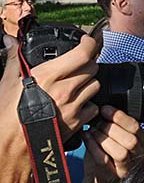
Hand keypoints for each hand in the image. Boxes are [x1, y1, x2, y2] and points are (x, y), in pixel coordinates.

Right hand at [1, 34, 100, 148]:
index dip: (89, 45)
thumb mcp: (9, 82)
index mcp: (49, 75)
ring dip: (89, 83)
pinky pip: (94, 107)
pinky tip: (77, 104)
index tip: (88, 42)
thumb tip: (11, 41)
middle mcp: (65, 89)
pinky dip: (89, 104)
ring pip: (95, 86)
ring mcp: (74, 106)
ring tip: (76, 86)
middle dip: (88, 64)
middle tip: (79, 66)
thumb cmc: (8, 113)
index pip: (83, 54)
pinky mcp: (78, 121)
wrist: (13, 142)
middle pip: (93, 68)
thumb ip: (15, 58)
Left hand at [80, 106, 143, 182]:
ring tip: (92, 131)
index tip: (105, 110)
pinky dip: (92, 147)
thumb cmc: (103, 158)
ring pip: (121, 152)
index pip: (136, 127)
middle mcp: (137, 157)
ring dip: (103, 139)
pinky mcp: (112, 176)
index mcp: (140, 144)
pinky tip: (85, 137)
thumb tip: (103, 109)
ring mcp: (126, 168)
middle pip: (131, 140)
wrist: (95, 181)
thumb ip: (113, 126)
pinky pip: (103, 161)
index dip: (120, 117)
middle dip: (111, 128)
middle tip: (97, 123)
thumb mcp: (112, 138)